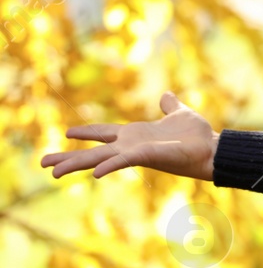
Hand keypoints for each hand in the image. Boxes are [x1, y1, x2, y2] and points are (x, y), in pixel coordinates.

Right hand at [39, 92, 220, 181]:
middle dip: (68, 156)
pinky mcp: (146, 156)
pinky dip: (108, 166)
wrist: (213, 148)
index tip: (66, 132)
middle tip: (43, 162)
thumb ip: (170, 106)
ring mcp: (136, 152)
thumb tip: (166, 94)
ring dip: (76, 164)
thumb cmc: (197, 135)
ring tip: (53, 173)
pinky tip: (94, 173)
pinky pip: (122, 161)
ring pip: (99, 159)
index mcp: (135, 134)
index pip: (104, 133)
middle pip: (93, 151)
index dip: (87, 132)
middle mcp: (131, 145)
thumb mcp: (181, 113)